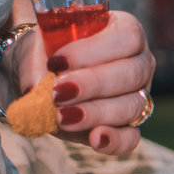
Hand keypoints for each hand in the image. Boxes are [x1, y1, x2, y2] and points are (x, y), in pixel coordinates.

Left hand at [13, 10, 154, 154]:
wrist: (37, 76)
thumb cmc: (44, 52)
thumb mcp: (34, 47)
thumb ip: (34, 64)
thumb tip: (35, 89)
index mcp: (125, 32)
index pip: (127, 38)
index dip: (94, 51)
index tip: (57, 62)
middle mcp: (140, 63)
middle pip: (132, 74)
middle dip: (94, 84)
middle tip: (59, 92)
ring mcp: (137, 96)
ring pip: (132, 106)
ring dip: (97, 112)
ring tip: (63, 117)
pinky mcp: (127, 125)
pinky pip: (131, 137)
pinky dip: (115, 141)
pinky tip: (95, 140)